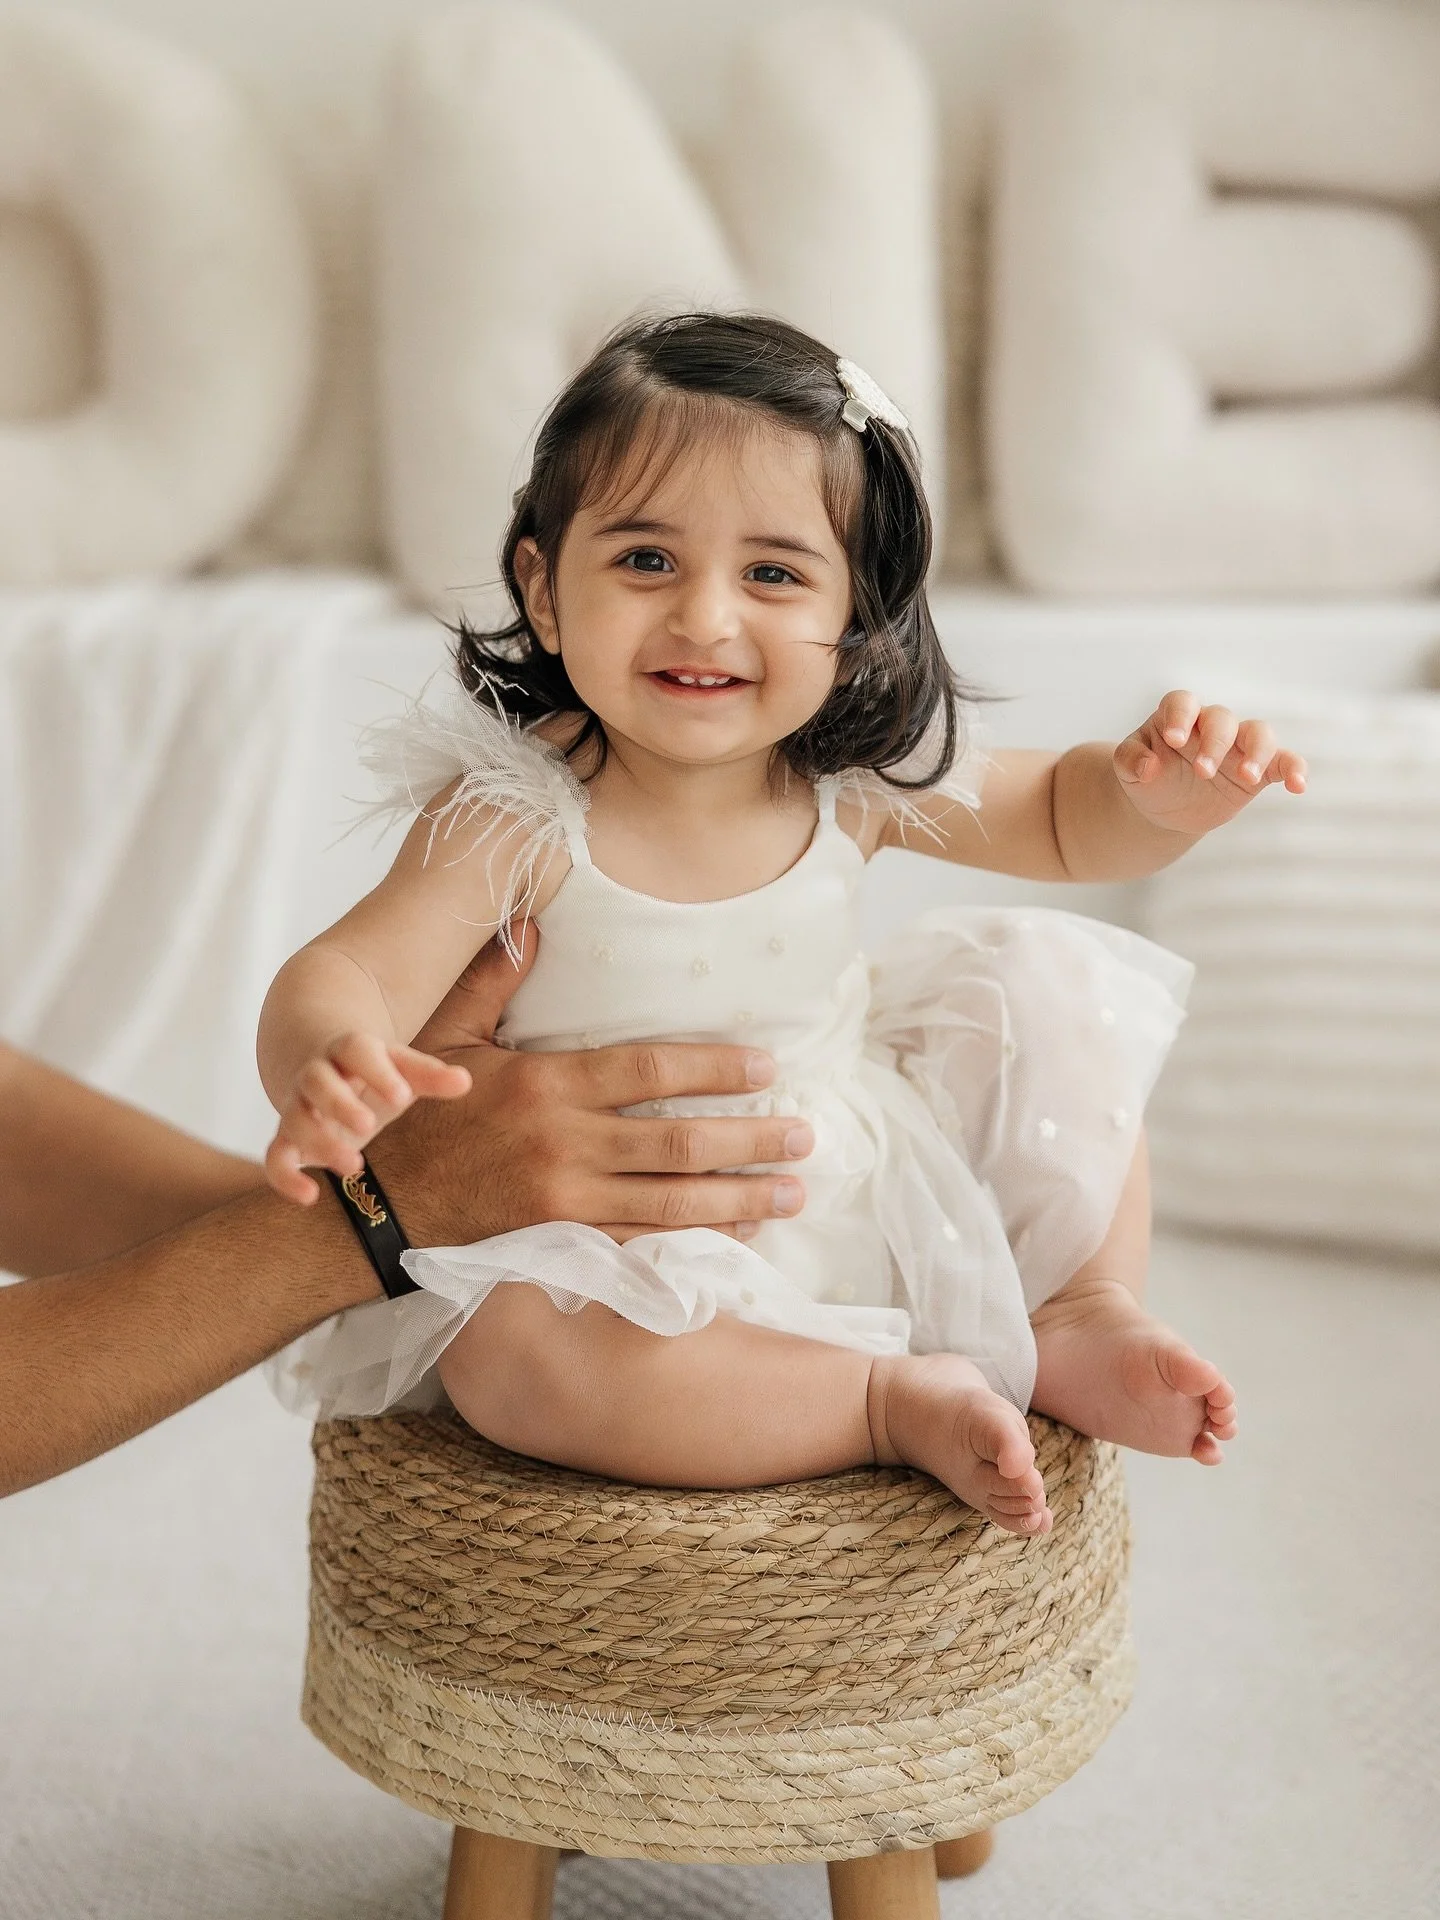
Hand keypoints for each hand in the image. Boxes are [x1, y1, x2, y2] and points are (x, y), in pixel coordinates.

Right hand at [265, 1033, 471, 1205]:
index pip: (356, 1049)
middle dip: (339, 1103)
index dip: (377, 1071)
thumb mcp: (400, 1068)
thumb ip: (430, 1075)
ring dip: (319, 1141)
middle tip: (368, 1126)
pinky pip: (275, 1156)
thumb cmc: (374, 1071)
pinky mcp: (287, 1138)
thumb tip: (465, 1081)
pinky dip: (285, 1178)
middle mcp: (318, 1075)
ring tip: (354, 1166)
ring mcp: (298, 1105)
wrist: (320, 1061)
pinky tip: (310, 1197)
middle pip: (317, 1081)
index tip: (402, 1096)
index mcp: (349, 1050)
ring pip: (294, 1118)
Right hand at [369, 922, 813, 1247]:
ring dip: (742, 1197)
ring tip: (796, 1190)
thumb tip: (529, 925)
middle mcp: (564, 1143)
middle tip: (806, 1135)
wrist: (374, 1204)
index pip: (650, 1070)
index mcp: (546, 1083)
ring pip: (672, 1200)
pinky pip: (643, 1240)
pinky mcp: (561, 1240)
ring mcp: (566, 1199)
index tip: (767, 1066)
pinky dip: (696, 1236)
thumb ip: (494, 981)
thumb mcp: (448, 1037)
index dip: (715, 1068)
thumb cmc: (417, 1115)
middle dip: (751, 1139)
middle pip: (678, 1141)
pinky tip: (739, 1230)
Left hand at [1114, 690, 1306, 836]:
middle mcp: (1211, 726)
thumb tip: (1149, 766)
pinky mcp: (1259, 770)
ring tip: (1245, 776)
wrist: (1164, 807)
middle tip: (1201, 772)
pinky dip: (1295, 770)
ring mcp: (1237, 746)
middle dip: (1214, 743)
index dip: (1180, 716)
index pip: (1183, 702)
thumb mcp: (1126, 770)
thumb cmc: (1145, 776)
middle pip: (1222, 718)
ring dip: (1256, 752)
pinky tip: (1298, 787)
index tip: (1174, 740)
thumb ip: (1130, 761)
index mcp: (1177, 718)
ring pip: (1258, 733)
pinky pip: (1284, 762)